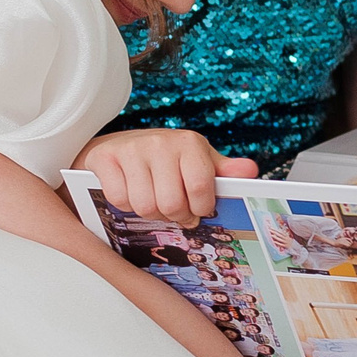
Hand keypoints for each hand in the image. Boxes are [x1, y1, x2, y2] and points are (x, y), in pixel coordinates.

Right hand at [73, 128, 256, 221]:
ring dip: (148, 211)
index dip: (199, 208)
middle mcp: (161, 142)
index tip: (196, 210)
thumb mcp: (198, 161)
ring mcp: (132, 149)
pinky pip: (119, 200)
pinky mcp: (106, 158)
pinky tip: (130, 191)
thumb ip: (223, 171)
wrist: (120, 145)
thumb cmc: (166, 159)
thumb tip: (250, 171)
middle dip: (173, 214)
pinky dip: (124, 204)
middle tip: (171, 208)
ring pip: (145, 206)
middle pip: (172, 203)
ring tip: (151, 198)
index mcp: (189, 143)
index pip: (201, 188)